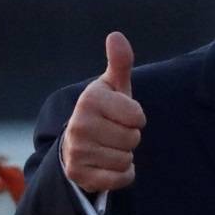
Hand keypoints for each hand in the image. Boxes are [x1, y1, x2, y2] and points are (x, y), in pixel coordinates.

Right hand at [60, 31, 145, 193]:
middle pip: (133, 139)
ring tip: (109, 147)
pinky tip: (109, 165)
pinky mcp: (80, 174)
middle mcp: (79, 124)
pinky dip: (122, 175)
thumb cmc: (104, 111)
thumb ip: (120, 62)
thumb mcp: (113, 86)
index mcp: (89, 100)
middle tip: (114, 133)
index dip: (135, 118)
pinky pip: (119, 179)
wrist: (76, 143)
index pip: (137, 117)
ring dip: (124, 156)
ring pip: (126, 159)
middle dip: (129, 138)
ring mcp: (77, 151)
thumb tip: (116, 36)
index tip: (122, 115)